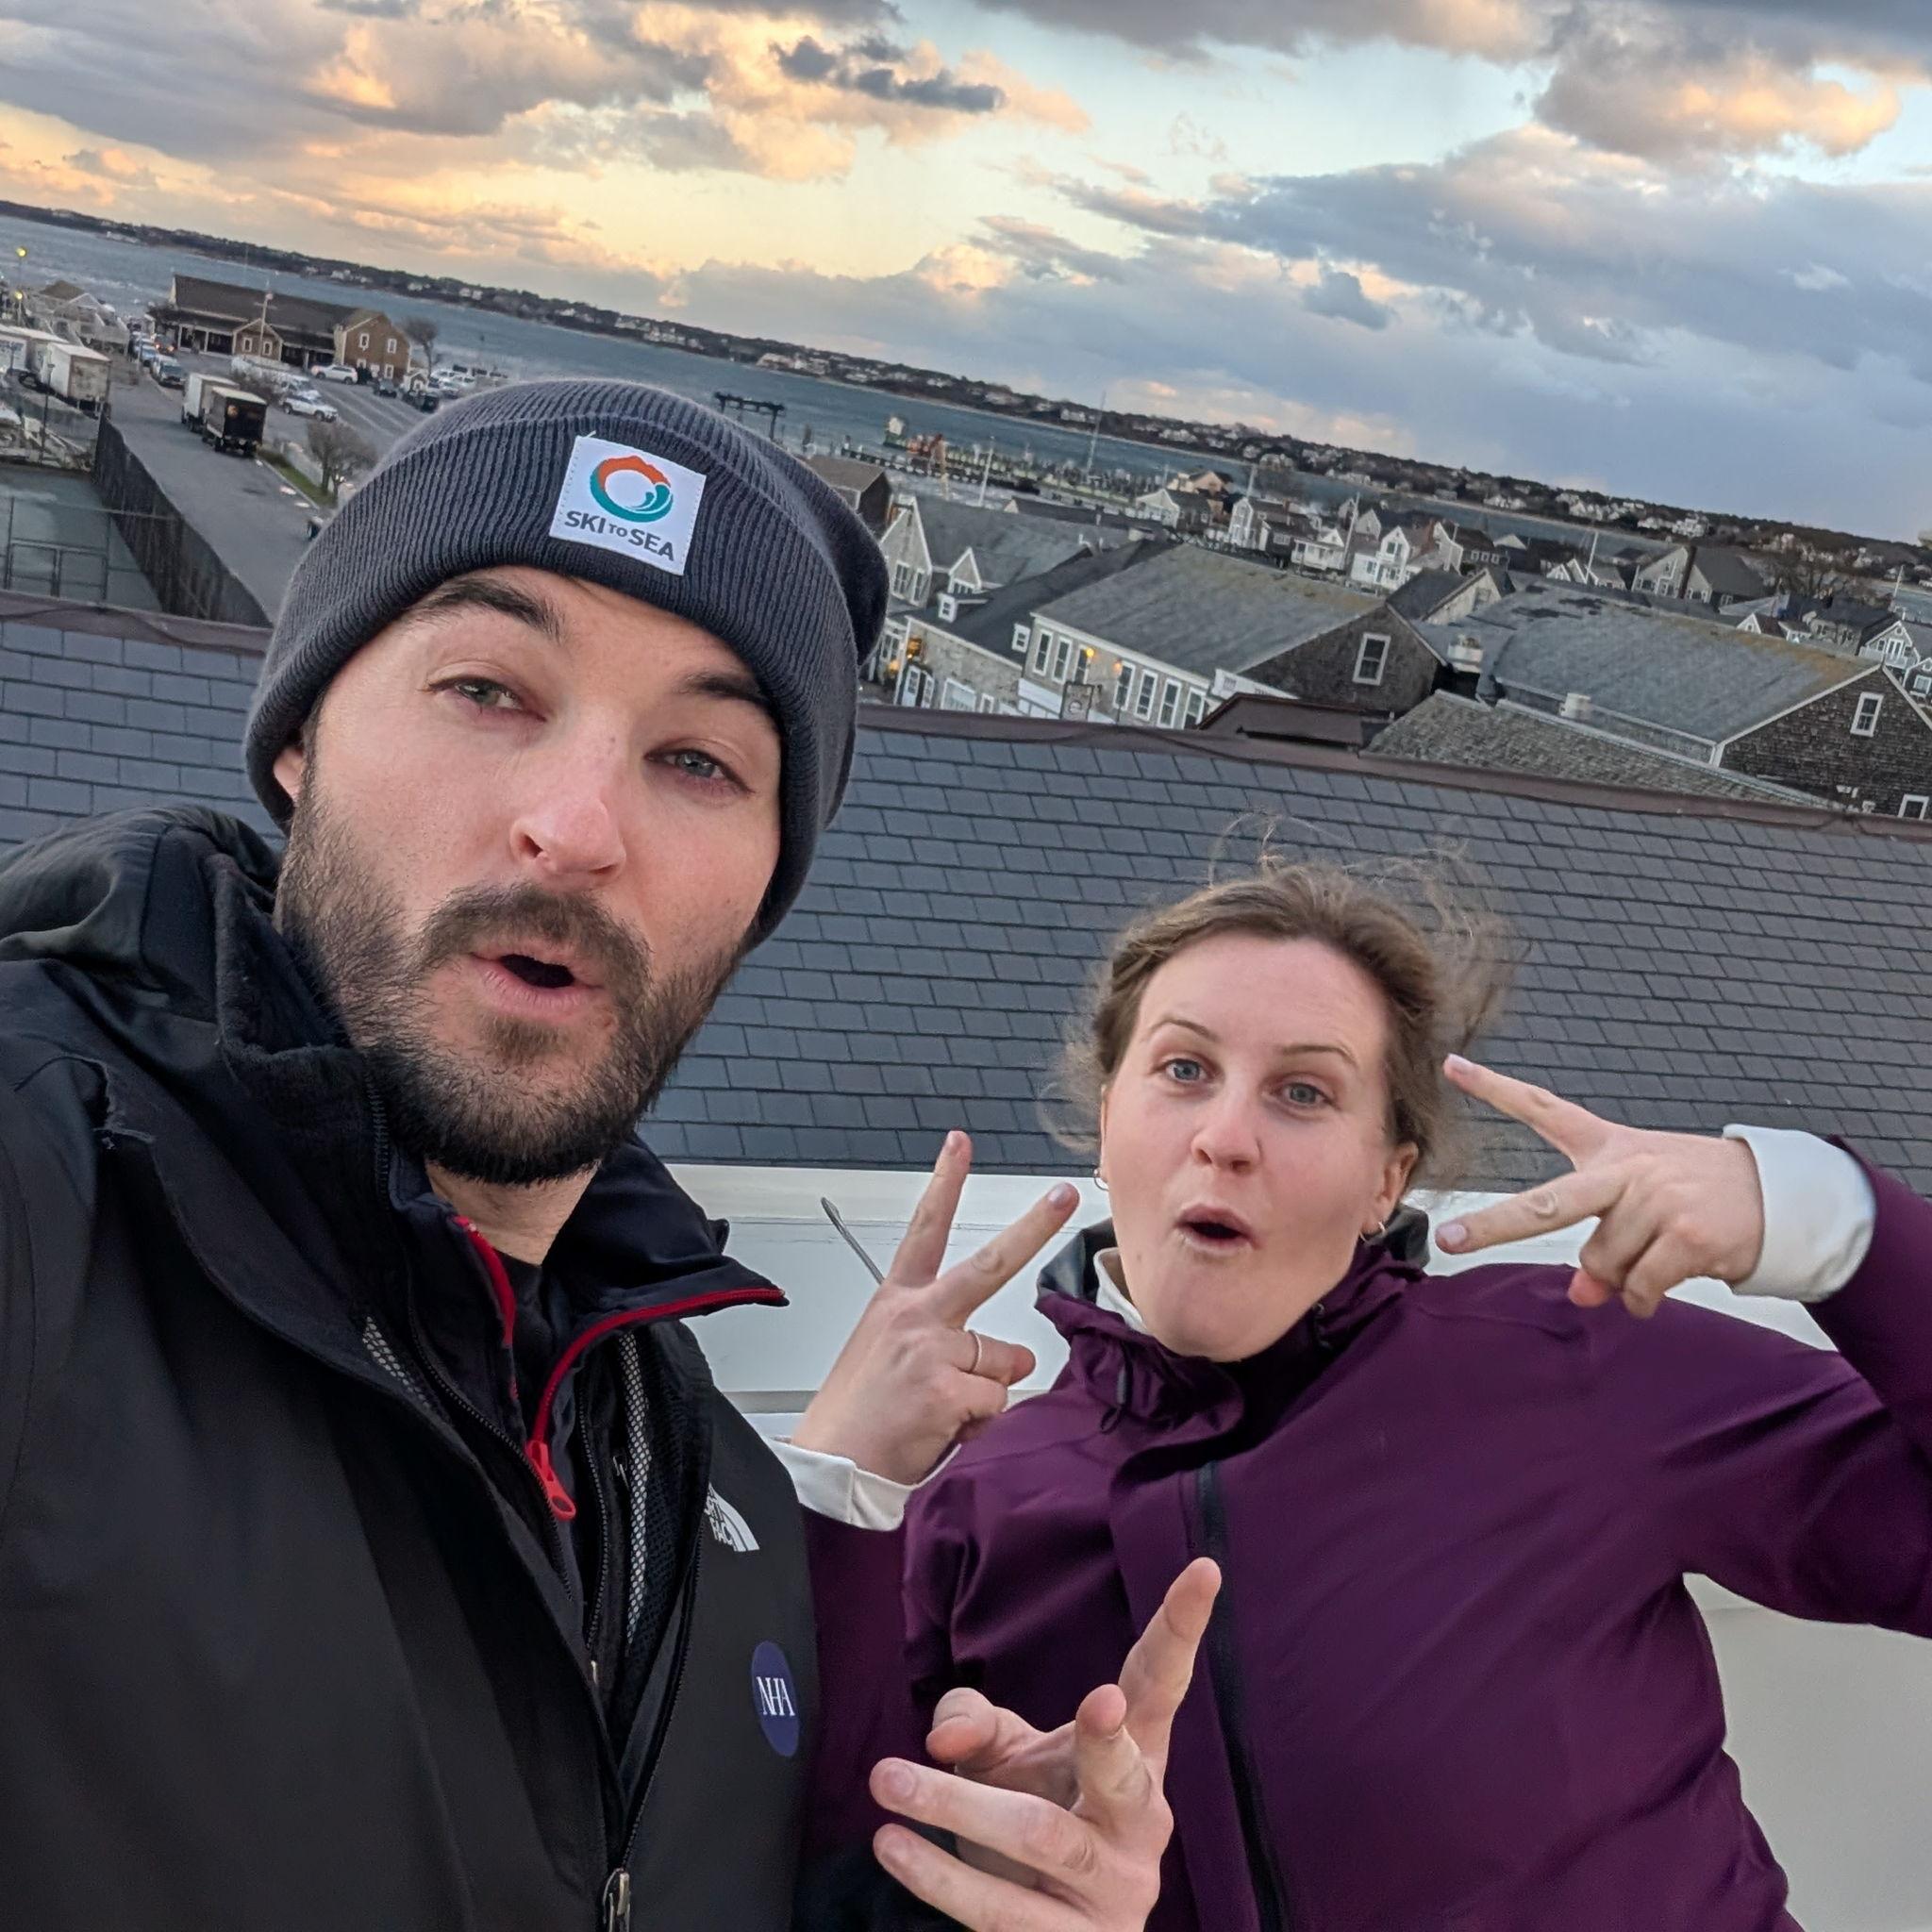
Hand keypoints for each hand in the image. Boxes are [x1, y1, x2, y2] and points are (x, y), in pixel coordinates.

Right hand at [791, 1131, 1073, 1483]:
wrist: (830, 1468)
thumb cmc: (858, 1415)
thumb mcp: (892, 1357)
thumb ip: (949, 1343)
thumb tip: (1009, 1359)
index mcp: (896, 1301)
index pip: (924, 1229)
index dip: (945, 1182)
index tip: (960, 1144)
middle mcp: (916, 1315)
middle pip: (989, 1264)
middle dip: (1035, 1226)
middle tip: (1065, 1194)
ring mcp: (932, 1348)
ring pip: (1003, 1361)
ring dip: (985, 1392)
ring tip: (937, 1411)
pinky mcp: (946, 1387)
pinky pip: (995, 1403)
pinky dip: (978, 1424)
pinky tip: (940, 1430)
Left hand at [869, 1558, 1220, 1929]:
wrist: (1053, 1927)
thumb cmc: (1034, 1814)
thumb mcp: (1009, 1755)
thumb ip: (977, 1721)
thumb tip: (944, 1736)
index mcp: (1138, 1755)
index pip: (1161, 1684)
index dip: (1182, 1628)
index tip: (1204, 1567)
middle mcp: (1140, 1821)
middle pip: (1125, 1778)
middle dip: (1109, 1742)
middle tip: (1099, 1701)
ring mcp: (1113, 1890)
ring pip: (1043, 1840)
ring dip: (957, 1808)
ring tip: (887, 1778)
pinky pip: (1001, 1912)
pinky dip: (938, 1877)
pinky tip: (892, 1845)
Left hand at [1434, 1056, 1765, 1318]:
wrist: (1780, 1196)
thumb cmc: (1700, 1195)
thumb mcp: (1644, 1208)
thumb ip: (1602, 1246)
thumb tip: (1584, 1292)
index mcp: (1610, 1148)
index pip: (1545, 1110)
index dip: (1496, 1089)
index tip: (1454, 1066)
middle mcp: (1626, 1169)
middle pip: (1548, 1203)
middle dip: (1493, 1224)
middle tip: (1451, 1241)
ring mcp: (1656, 1200)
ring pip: (1602, 1264)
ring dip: (1624, 1278)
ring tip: (1658, 1257)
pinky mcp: (1686, 1235)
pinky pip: (1640, 1287)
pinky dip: (1646, 1300)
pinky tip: (1663, 1287)